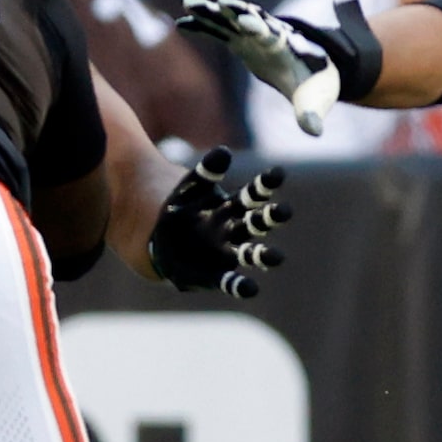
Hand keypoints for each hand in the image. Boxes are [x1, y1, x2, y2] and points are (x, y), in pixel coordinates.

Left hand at [145, 147, 290, 297]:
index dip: (265, 184)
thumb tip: (223, 152)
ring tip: (277, 257)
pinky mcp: (215, 275)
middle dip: (271, 218)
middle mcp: (235, 231)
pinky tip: (250, 289)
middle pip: (258, 224)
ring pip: (251, 254)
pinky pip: (229, 282)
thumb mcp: (188, 187)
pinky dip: (240, 286)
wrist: (157, 238)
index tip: (278, 173)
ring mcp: (227, 253)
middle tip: (285, 211)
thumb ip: (206, 172)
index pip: (253, 194)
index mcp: (231, 207)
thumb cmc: (179, 208)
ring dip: (264, 256)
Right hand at [176, 0, 379, 133]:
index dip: (258, 28)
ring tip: (188, 3)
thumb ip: (311, 113)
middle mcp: (268, 34)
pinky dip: (203, 26)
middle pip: (249, 16)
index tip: (245, 23)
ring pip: (229, 18)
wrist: (313, 72)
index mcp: (285, 46)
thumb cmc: (314, 84)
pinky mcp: (241, 40)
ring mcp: (253, 35)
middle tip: (218, 2)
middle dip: (234, 10)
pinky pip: (219, 30)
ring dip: (211, 11)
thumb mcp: (314, 98)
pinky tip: (181, 24)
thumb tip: (315, 132)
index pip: (271, 34)